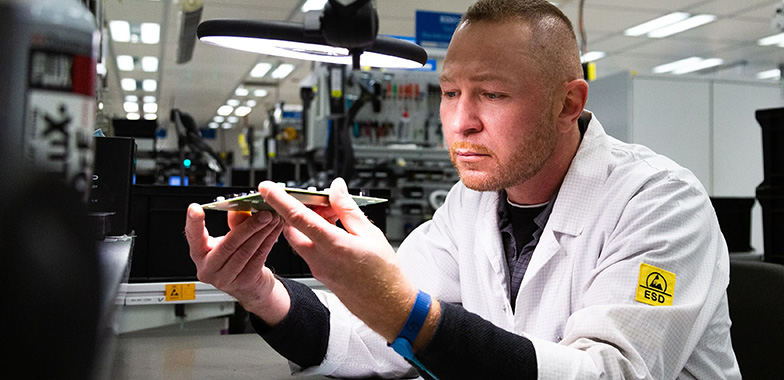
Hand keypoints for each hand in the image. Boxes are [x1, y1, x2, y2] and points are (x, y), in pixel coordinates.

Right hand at [184, 203, 289, 324]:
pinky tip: (275, 230)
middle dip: (248, 226)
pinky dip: (269, 240)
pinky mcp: (243, 282)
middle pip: (228, 244)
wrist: (250, 285)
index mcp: (199, 253)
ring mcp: (225, 278)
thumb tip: (239, 208)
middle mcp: (208, 268)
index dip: (194, 222)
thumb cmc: (236, 258)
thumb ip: (234, 224)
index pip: (193, 236)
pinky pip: (258, 257)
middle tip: (263, 213)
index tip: (196, 208)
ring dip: (262, 232)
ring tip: (272, 218)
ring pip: (245, 251)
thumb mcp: (230, 239)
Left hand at [258, 178, 438, 346]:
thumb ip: (348, 209)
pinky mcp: (320, 274)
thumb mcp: (370, 233)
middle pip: (293, 228)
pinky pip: (309, 250)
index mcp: (334, 245)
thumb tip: (335, 189)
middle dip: (297, 210)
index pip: (298, 218)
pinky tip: (334, 231)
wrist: (386, 306)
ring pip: (300, 239)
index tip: (266, 188)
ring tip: (332, 216)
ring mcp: (318, 268)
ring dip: (308, 224)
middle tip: (316, 200)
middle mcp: (320, 259)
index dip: (279, 200)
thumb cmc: (383, 273)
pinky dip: (315, 236)